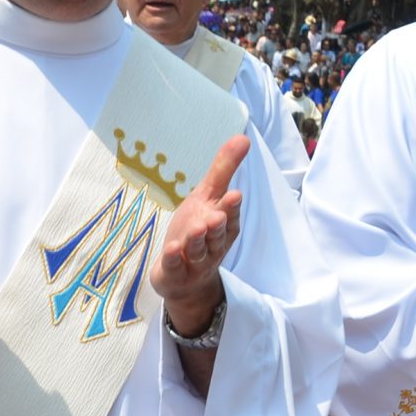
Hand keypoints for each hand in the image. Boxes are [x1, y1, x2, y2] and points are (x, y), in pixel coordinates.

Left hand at [152, 135, 247, 338]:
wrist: (184, 278)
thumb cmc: (198, 231)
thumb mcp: (207, 197)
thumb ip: (224, 169)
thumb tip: (243, 137)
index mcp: (224, 226)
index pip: (230, 216)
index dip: (231, 207)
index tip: (234, 195)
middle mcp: (213, 245)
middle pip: (216, 235)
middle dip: (217, 226)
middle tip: (216, 216)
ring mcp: (195, 262)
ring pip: (198, 251)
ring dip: (197, 240)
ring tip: (196, 228)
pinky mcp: (175, 274)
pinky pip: (175, 266)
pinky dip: (174, 258)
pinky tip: (171, 248)